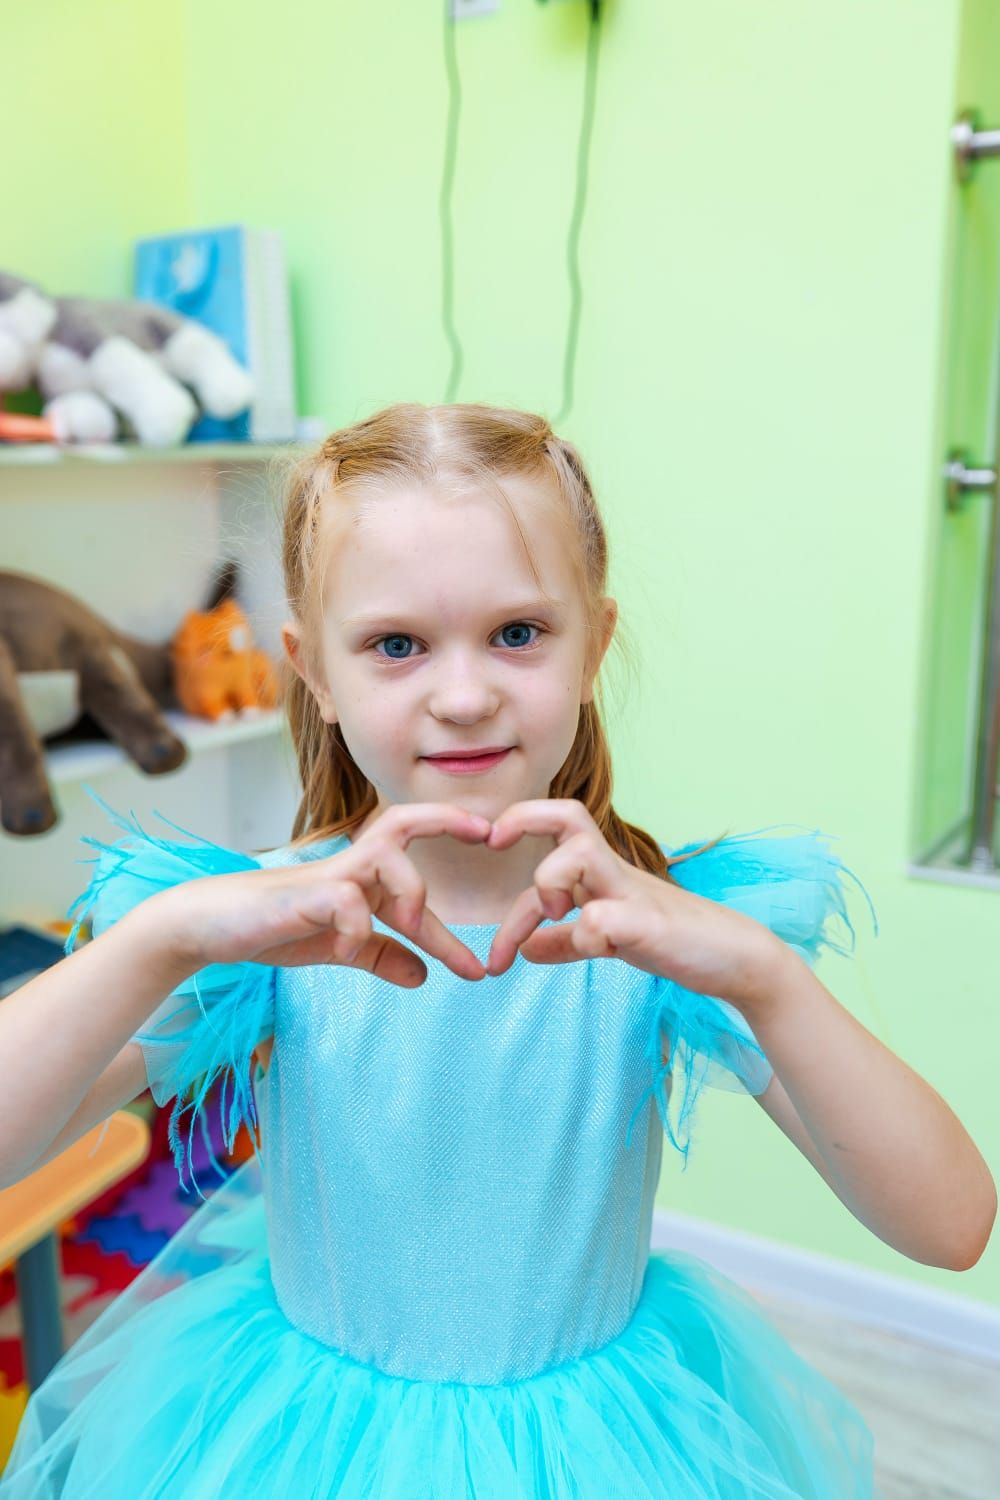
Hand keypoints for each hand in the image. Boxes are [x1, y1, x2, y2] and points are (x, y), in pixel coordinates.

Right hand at [151, 803, 492, 987]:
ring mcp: (327, 879)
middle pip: (405, 822)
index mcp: (364, 877)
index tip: (502, 862)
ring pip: (387, 859)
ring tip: (416, 929)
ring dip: (412, 892)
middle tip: (491, 834)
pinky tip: (350, 949)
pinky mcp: (302, 898)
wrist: (210, 929)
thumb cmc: (273, 928)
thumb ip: (380, 955)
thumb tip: (425, 976)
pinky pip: (346, 901)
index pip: (419, 858)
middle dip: (449, 821)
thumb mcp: (337, 947)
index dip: (458, 860)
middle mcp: (351, 867)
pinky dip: (357, 928)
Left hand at [483, 799, 787, 1010]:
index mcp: (601, 873)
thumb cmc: (673, 942)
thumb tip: (527, 949)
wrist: (735, 959)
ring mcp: (633, 895)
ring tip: (554, 914)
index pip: (549, 836)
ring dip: (549, 879)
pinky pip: (606, 918)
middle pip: (567, 814)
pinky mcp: (652, 926)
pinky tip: (593, 948)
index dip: (512, 832)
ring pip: (580, 852)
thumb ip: (567, 941)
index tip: (483, 843)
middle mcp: (614, 873)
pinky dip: (587, 934)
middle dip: (522, 818)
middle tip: (492, 843)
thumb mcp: (609, 939)